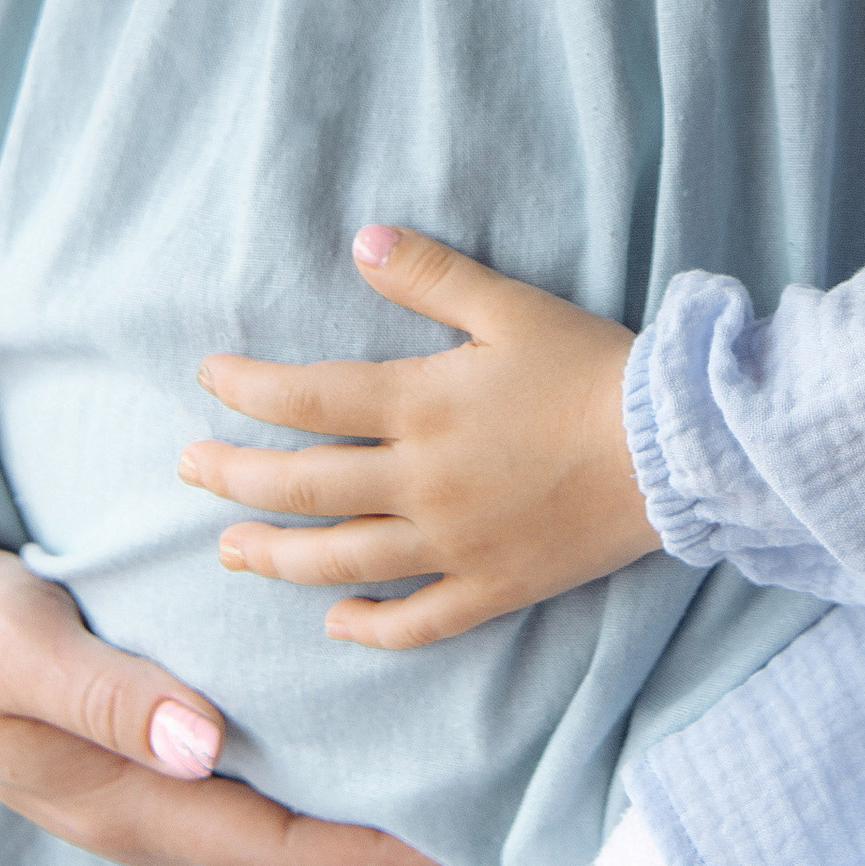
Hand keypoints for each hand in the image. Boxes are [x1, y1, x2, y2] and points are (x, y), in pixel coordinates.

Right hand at [0, 506, 466, 865]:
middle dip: (391, 856)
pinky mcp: (145, 742)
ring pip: (277, 823)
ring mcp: (145, 781)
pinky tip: (368, 740)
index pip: (277, 853)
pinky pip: (252, 779)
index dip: (373, 859)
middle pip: (293, 856)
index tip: (462, 848)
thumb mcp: (25, 652)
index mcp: (127, 804)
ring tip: (456, 793)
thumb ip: (112, 695)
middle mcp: (148, 809)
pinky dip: (318, 775)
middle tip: (494, 831)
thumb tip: (206, 747)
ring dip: (361, 820)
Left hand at [184, 226, 661, 650]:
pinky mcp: (491, 588)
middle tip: (189, 466)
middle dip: (234, 476)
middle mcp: (421, 482)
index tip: (207, 379)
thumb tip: (361, 240)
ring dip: (275, 555)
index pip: (306, 399)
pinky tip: (335, 621)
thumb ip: (431, 275)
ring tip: (231, 550)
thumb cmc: (593, 366)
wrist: (675, 448)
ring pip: (339, 560)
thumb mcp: (511, 305)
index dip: (246, 389)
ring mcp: (452, 544)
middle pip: (302, 486)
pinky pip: (414, 620)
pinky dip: (368, 625)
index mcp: (421, 405)